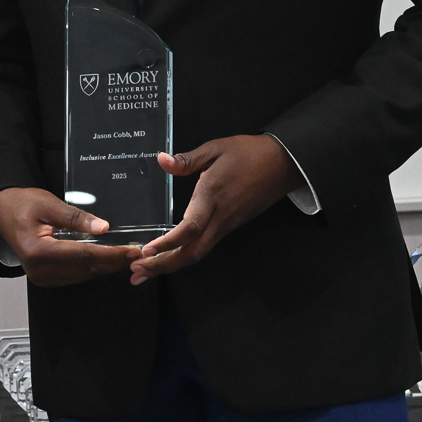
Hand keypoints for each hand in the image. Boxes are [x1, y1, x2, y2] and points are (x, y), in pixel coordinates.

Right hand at [0, 187, 139, 286]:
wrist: (2, 212)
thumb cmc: (22, 205)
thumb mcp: (49, 204)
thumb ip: (76, 218)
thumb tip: (103, 228)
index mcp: (38, 252)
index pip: (83, 256)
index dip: (110, 254)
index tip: (131, 251)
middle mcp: (39, 270)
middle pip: (86, 269)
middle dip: (113, 262)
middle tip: (137, 255)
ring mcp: (42, 277)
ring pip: (83, 275)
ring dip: (106, 266)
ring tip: (127, 257)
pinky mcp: (46, 278)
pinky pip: (76, 276)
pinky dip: (93, 268)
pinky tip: (107, 259)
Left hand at [130, 135, 301, 284]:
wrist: (283, 164)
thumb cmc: (249, 153)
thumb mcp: (216, 148)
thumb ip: (187, 159)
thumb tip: (161, 160)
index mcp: (213, 196)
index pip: (190, 227)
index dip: (168, 242)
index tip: (147, 250)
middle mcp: (220, 217)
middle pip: (193, 251)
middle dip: (164, 265)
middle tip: (137, 272)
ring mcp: (227, 224)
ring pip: (199, 253)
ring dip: (172, 264)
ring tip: (147, 270)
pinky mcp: (230, 226)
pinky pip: (206, 245)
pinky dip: (185, 255)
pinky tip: (170, 256)